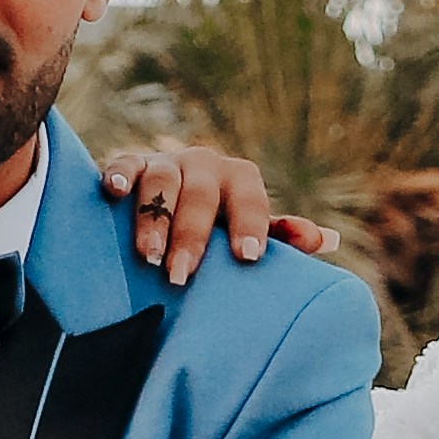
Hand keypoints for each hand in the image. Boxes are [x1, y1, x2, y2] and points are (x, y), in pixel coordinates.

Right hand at [95, 144, 337, 288]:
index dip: (250, 224)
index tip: (247, 258)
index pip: (250, 197)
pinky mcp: (131, 166)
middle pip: (200, 194)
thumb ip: (282, 238)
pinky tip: (113, 192)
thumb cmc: (220, 232)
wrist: (174, 208)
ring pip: (159, 181)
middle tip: (181, 276)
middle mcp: (204, 164)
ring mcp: (166, 163)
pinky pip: (122, 163)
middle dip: (191, 236)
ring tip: (147, 256)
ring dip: (153, 218)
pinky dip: (117, 174)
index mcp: (240, 179)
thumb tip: (326, 241)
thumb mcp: (250, 235)